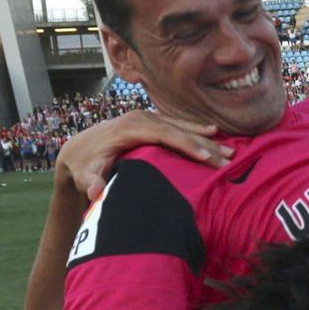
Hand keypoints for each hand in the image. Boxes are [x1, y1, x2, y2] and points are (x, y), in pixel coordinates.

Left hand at [56, 110, 233, 200]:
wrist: (78, 148)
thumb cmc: (84, 165)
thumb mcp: (84, 175)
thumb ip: (91, 182)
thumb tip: (95, 192)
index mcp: (128, 129)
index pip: (163, 134)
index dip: (185, 144)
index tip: (205, 156)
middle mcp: (139, 118)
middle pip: (178, 130)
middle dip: (204, 144)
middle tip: (227, 159)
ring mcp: (146, 117)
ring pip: (181, 125)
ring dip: (206, 137)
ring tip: (230, 150)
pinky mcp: (151, 121)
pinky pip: (178, 124)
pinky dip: (197, 129)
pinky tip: (216, 132)